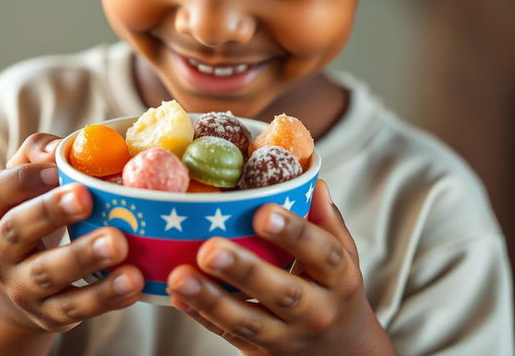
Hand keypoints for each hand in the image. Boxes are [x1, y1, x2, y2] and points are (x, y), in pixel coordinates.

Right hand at [0, 134, 143, 334]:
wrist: (17, 287)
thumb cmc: (33, 215)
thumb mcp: (29, 183)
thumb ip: (40, 154)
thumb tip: (64, 147)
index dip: (21, 180)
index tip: (54, 168)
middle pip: (17, 231)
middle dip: (51, 213)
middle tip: (86, 198)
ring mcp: (21, 287)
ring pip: (48, 274)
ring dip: (84, 258)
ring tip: (119, 243)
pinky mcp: (48, 315)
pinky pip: (76, 308)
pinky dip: (106, 296)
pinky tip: (133, 280)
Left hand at [166, 180, 393, 355]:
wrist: (341, 351)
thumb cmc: (333, 288)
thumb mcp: (343, 254)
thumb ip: (326, 219)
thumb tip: (312, 181)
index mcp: (339, 279)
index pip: (322, 254)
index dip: (294, 233)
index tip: (264, 212)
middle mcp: (316, 312)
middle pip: (281, 293)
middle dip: (244, 270)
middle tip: (211, 249)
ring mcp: (286, 338)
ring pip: (247, 321)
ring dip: (211, 299)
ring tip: (181, 276)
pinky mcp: (259, 352)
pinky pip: (226, 333)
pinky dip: (200, 314)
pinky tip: (177, 294)